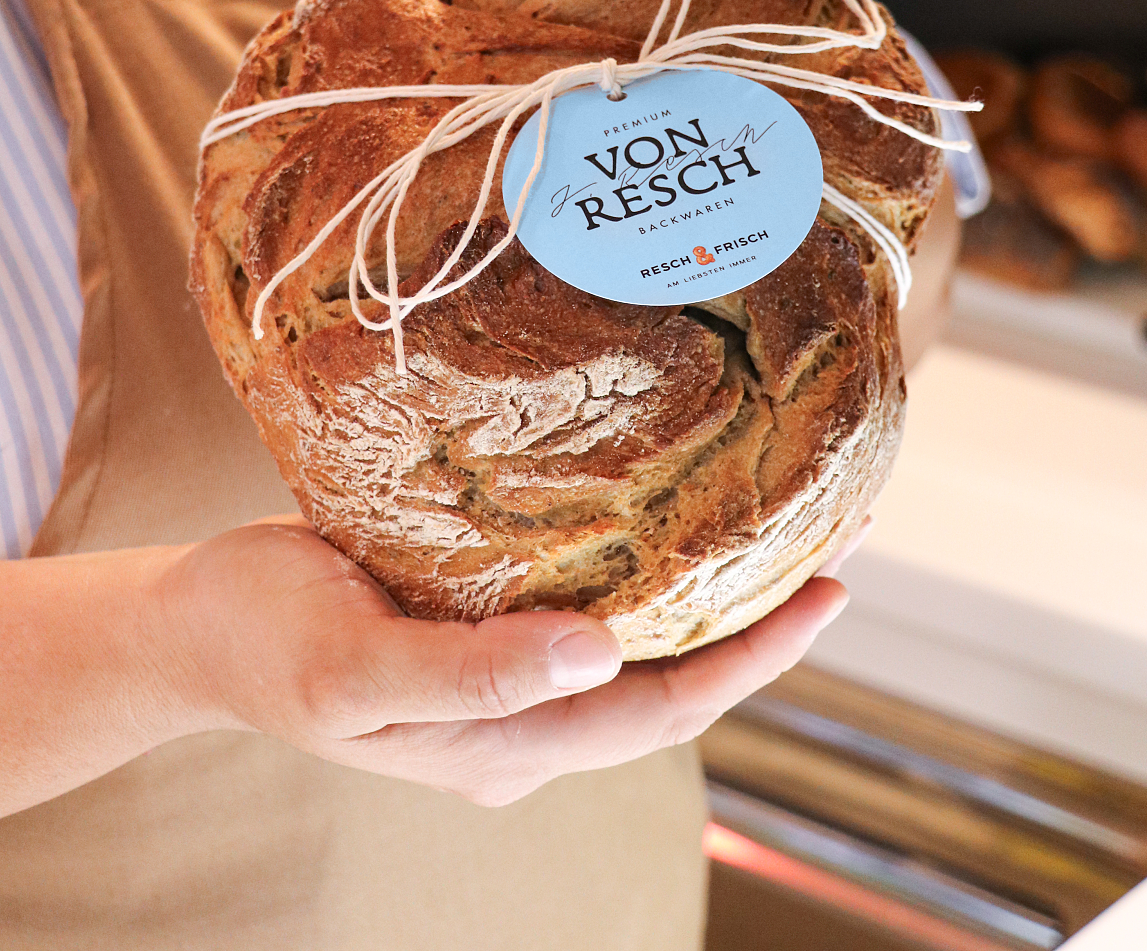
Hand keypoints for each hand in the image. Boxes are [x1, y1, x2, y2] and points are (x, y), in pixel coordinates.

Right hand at [158, 517, 850, 805]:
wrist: (194, 624)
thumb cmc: (262, 637)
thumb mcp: (351, 667)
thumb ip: (469, 678)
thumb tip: (602, 655)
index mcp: (502, 746)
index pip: (660, 713)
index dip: (752, 661)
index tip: (829, 593)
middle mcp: (524, 721)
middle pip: (670, 681)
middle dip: (761, 624)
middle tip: (838, 540)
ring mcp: (508, 677)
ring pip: (641, 645)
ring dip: (715, 592)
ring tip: (782, 521)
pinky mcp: (486, 627)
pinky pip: (594, 605)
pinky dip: (652, 568)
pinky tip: (677, 515)